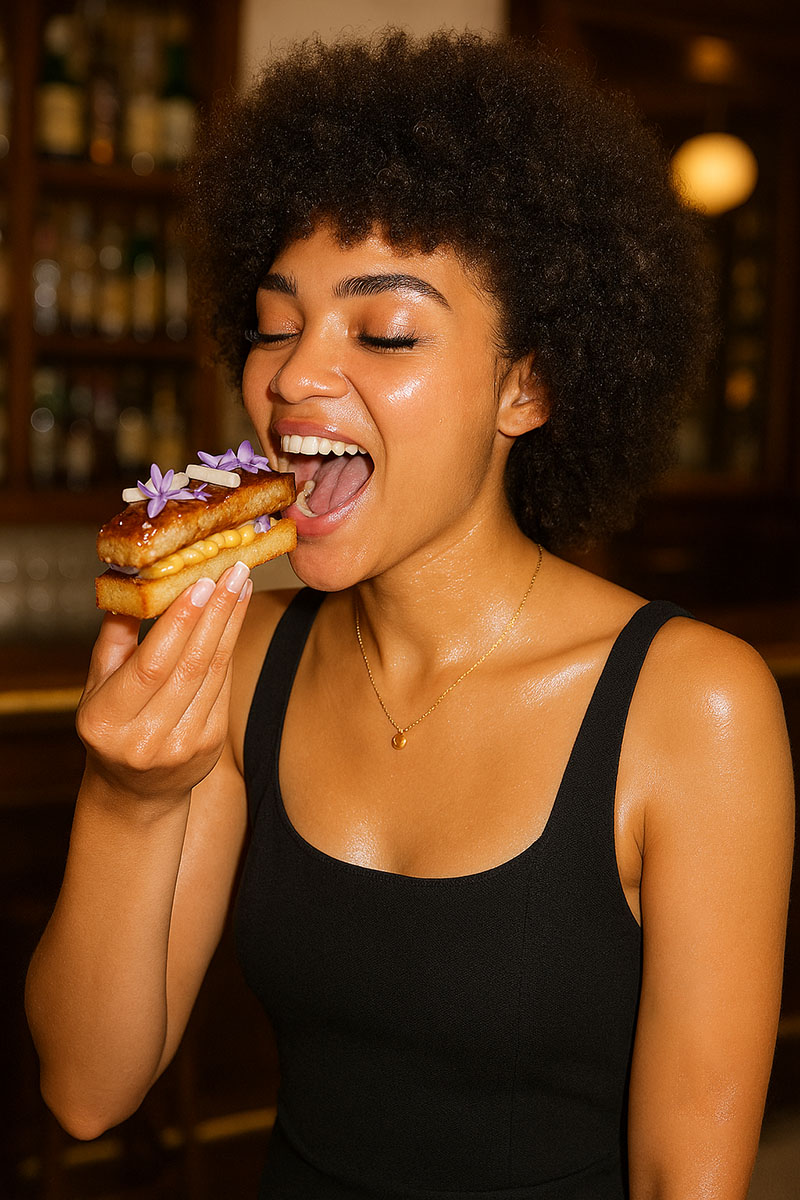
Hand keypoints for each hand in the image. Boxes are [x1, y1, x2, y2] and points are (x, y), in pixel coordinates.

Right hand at [76, 564, 252, 804]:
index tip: (201, 583)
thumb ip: (114, 639)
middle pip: (189, 666)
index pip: (151, 664)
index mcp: (106, 721)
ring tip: (240, 586)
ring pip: (213, 674)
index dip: (180, 622)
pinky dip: (230, 649)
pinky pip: (223, 688)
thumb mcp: (97, 685)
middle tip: (233, 572)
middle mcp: (143, 738)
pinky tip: (235, 618)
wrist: (135, 790)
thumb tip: (133, 586)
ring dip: (230, 625)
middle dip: (216, 613)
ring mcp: (181, 746)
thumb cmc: (111, 726)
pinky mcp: (209, 746)